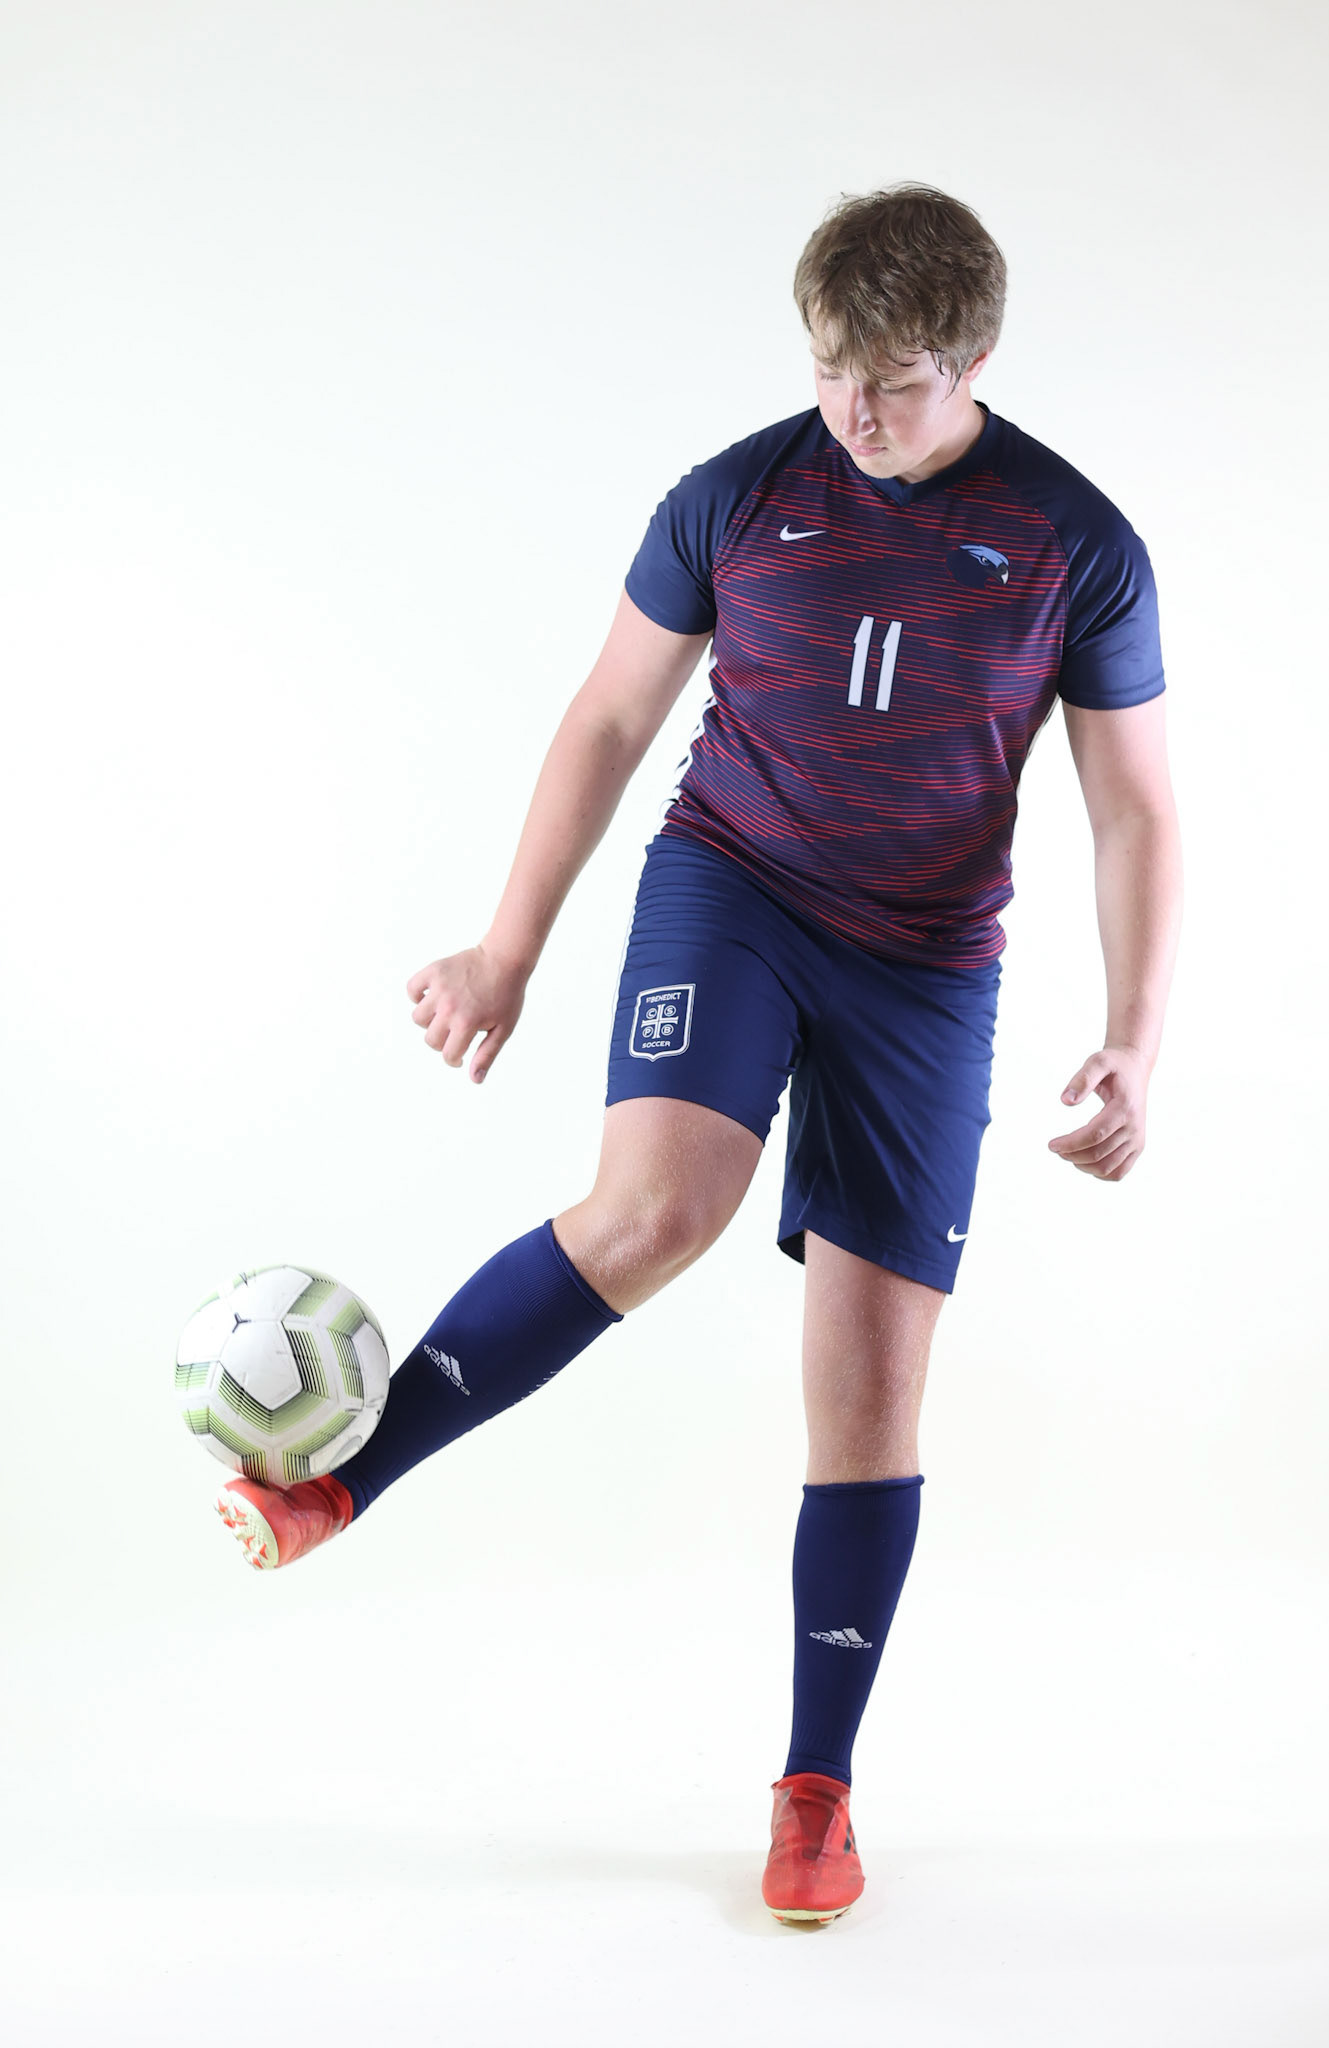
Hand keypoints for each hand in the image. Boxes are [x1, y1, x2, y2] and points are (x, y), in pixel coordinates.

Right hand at [406, 942, 529, 1083]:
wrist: (505, 959)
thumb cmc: (507, 996)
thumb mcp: (503, 1029)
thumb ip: (487, 1054)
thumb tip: (474, 1079)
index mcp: (467, 1024)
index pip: (447, 1054)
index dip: (454, 1059)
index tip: (460, 1054)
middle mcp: (449, 1007)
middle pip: (430, 1039)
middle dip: (442, 1042)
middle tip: (455, 1033)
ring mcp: (439, 988)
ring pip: (418, 1017)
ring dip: (429, 1021)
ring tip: (444, 1015)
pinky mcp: (434, 971)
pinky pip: (412, 988)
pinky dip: (416, 995)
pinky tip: (431, 998)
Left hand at [1047, 1045, 1150, 1180]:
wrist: (1135, 1069)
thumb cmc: (1113, 1065)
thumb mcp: (1098, 1062)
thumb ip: (1082, 1079)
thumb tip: (1065, 1101)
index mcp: (1125, 1109)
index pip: (1095, 1135)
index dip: (1071, 1143)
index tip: (1051, 1145)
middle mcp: (1134, 1128)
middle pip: (1099, 1154)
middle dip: (1072, 1154)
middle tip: (1055, 1148)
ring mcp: (1137, 1140)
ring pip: (1109, 1168)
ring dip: (1083, 1166)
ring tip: (1067, 1155)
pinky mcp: (1137, 1147)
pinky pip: (1119, 1172)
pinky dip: (1100, 1173)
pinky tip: (1084, 1162)